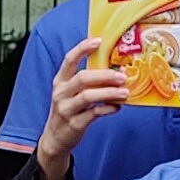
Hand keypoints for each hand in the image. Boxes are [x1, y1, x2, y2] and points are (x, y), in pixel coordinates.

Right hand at [32, 43, 129, 176]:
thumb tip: (115, 70)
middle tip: (122, 76)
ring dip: (109, 92)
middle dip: (104, 75)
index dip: (82, 49)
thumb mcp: (70, 93)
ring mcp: (66, 109)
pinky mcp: (74, 124)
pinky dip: (108, 108)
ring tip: (125, 92)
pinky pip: (93, 113)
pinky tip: (117, 107)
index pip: (69, 60)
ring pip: (88, 96)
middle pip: (83, 78)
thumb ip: (87, 82)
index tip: (98, 41)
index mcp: (60, 81)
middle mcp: (61, 93)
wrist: (55, 138)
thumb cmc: (68, 110)